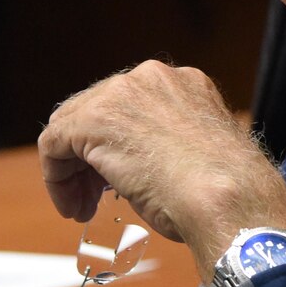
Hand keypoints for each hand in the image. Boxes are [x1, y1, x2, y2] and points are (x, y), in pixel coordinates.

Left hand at [38, 61, 285, 266]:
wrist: (229, 199)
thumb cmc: (229, 196)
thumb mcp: (201, 160)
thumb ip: (169, 150)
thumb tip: (144, 169)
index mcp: (187, 85)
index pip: (130, 107)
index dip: (116, 148)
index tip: (116, 183)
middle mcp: (153, 79)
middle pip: (98, 112)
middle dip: (90, 158)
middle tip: (93, 198)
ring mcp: (122, 93)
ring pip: (73, 127)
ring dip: (73, 171)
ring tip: (82, 207)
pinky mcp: (94, 119)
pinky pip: (55, 144)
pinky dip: (57, 178)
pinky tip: (72, 206)